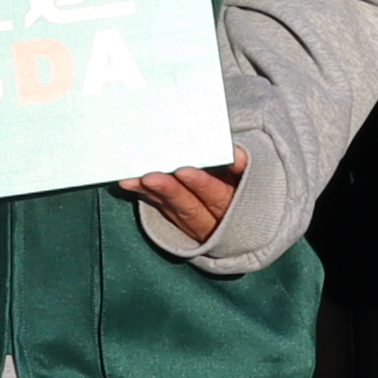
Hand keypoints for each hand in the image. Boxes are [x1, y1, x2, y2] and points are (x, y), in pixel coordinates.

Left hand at [118, 158, 242, 244]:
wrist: (241, 211)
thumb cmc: (244, 184)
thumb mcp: (249, 178)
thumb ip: (242, 167)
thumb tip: (235, 154)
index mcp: (235, 208)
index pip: (218, 198)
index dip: (201, 185)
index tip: (184, 171)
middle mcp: (213, 222)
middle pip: (189, 208)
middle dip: (169, 192)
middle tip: (149, 177)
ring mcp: (192, 223)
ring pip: (171, 209)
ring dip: (150, 193)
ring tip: (132, 179)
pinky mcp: (177, 219)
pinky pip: (160, 207)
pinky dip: (144, 195)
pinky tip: (129, 184)